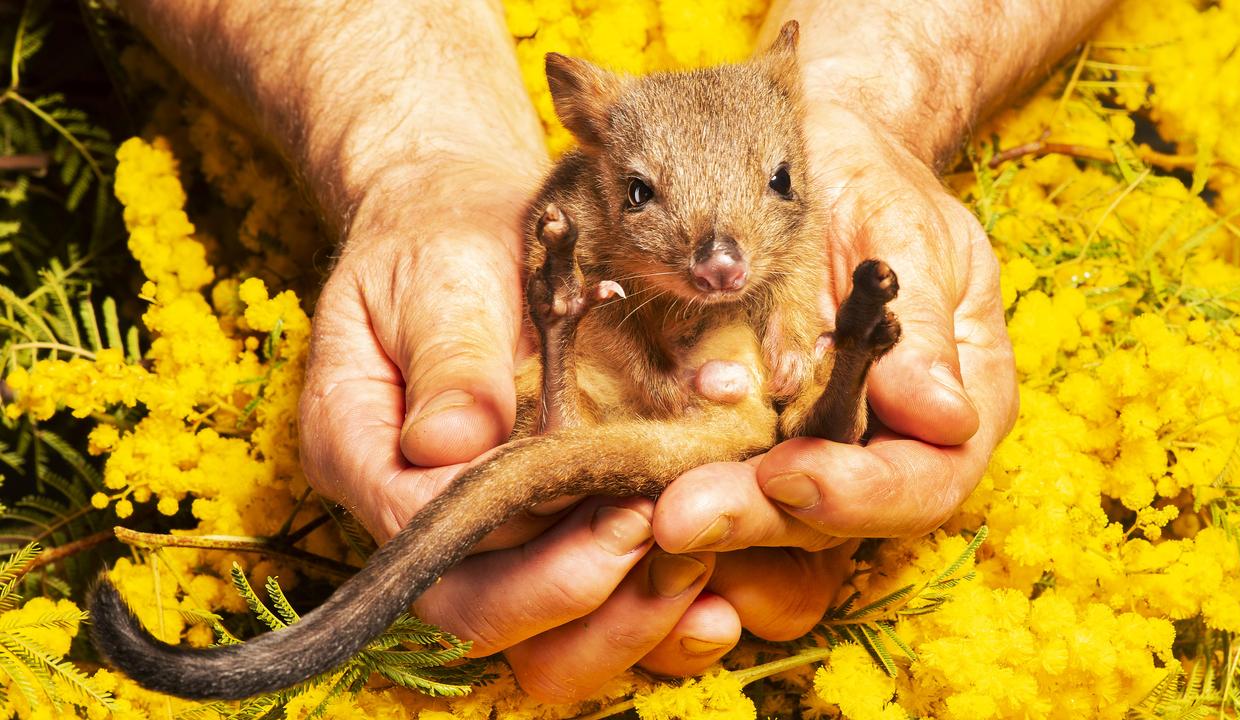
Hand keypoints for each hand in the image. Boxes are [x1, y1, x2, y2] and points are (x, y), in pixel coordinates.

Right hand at [300, 184, 770, 700]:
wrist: (465, 220)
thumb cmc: (446, 236)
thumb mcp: (441, 274)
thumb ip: (451, 358)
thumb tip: (452, 443)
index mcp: (361, 449)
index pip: (427, 537)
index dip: (522, 544)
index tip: (618, 508)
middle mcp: (407, 507)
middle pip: (477, 607)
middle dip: (580, 593)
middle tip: (673, 544)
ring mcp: (467, 525)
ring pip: (528, 626)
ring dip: (617, 621)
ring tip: (702, 585)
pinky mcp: (527, 524)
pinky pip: (575, 594)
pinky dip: (639, 605)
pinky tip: (710, 596)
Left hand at [644, 104, 1017, 667]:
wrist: (794, 159)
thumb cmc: (865, 183)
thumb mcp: (901, 225)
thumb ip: (922, 315)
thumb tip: (944, 417)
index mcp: (946, 401)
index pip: (925, 479)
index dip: (862, 494)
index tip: (791, 477)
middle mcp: (879, 443)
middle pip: (833, 519)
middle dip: (757, 520)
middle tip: (681, 516)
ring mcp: (804, 448)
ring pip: (767, 519)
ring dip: (708, 521)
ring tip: (649, 510)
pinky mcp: (739, 438)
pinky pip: (713, 482)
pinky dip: (672, 489)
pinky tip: (627, 488)